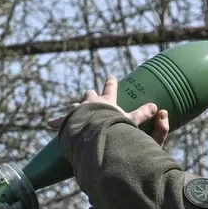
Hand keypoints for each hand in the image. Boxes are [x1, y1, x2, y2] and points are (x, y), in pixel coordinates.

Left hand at [47, 76, 170, 146]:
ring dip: (75, 108)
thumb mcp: (130, 120)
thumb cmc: (112, 126)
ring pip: (75, 106)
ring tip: (72, 109)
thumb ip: (143, 114)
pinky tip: (49, 123)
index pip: (110, 88)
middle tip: (90, 95)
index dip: (111, 82)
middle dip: (90, 95)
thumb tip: (157, 107)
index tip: (110, 77)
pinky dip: (56, 122)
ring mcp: (78, 111)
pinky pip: (60, 121)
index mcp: (105, 100)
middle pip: (89, 94)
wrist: (92, 131)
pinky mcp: (68, 121)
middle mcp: (90, 102)